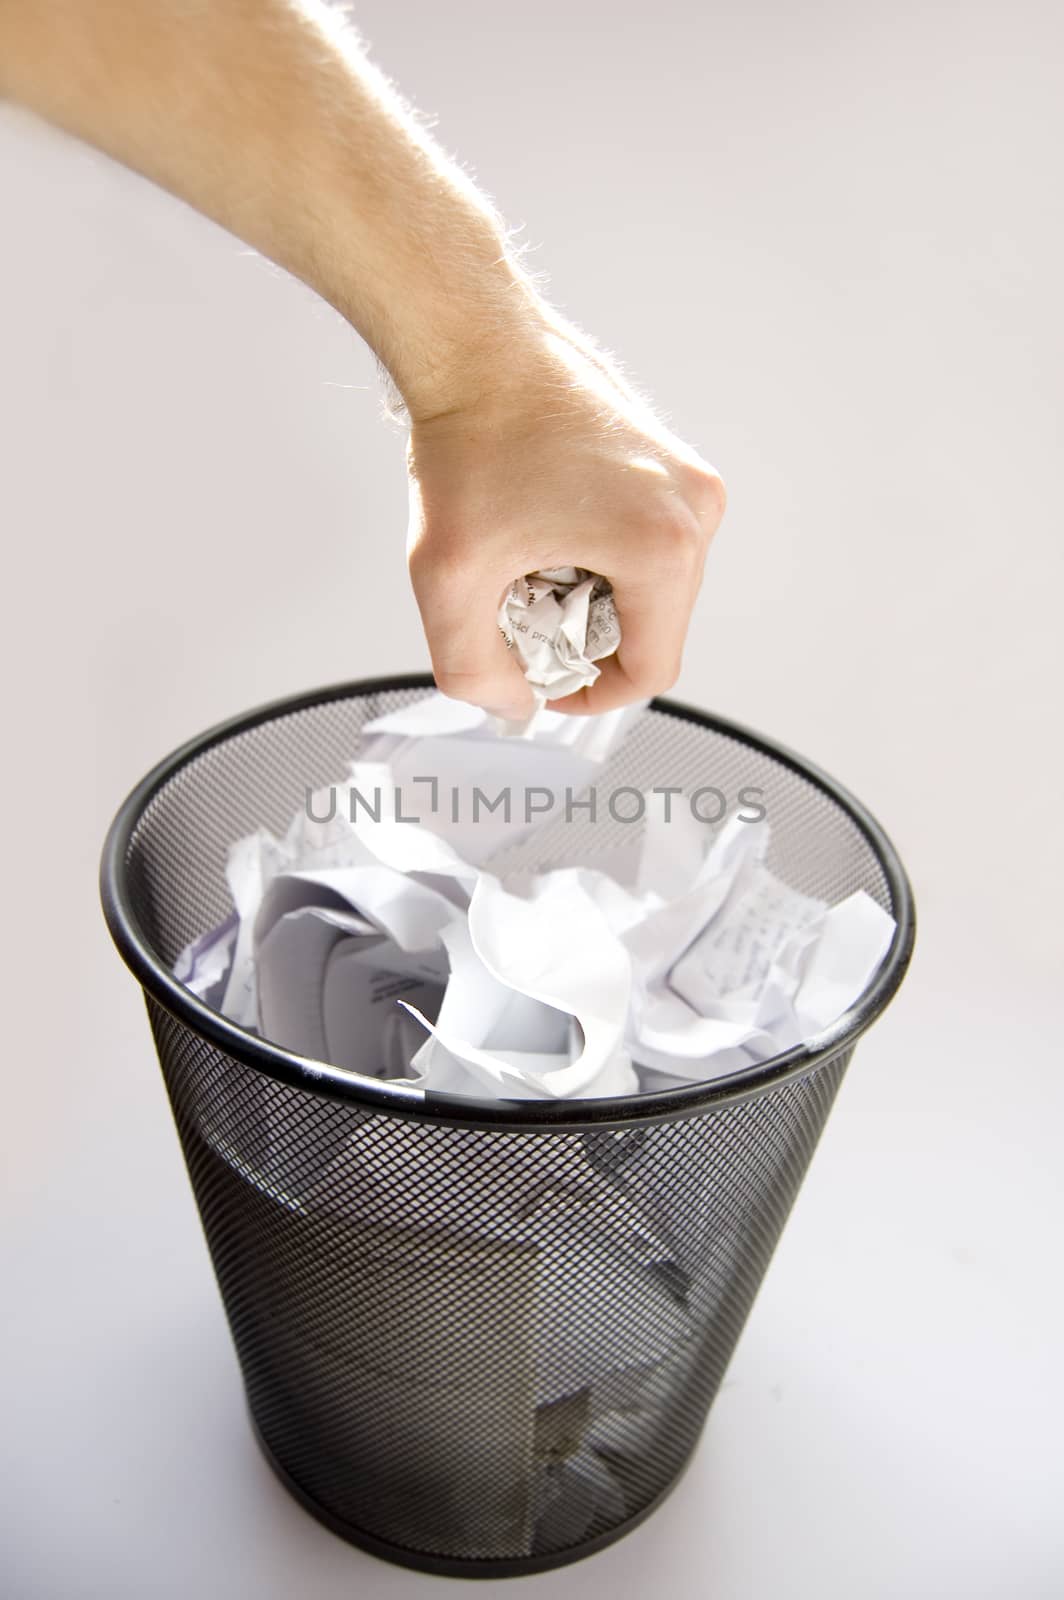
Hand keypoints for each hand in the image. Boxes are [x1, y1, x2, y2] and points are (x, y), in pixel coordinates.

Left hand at [405, 314, 726, 719]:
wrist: (475, 345)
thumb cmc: (470, 440)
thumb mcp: (447, 580)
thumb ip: (473, 670)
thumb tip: (514, 701)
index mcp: (662, 547)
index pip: (651, 671)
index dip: (590, 694)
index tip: (539, 677)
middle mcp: (695, 512)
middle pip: (653, 630)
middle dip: (585, 638)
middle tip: (520, 608)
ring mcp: (690, 484)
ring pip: (651, 590)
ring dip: (592, 596)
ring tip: (529, 562)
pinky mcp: (672, 464)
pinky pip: (647, 545)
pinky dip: (599, 557)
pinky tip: (547, 531)